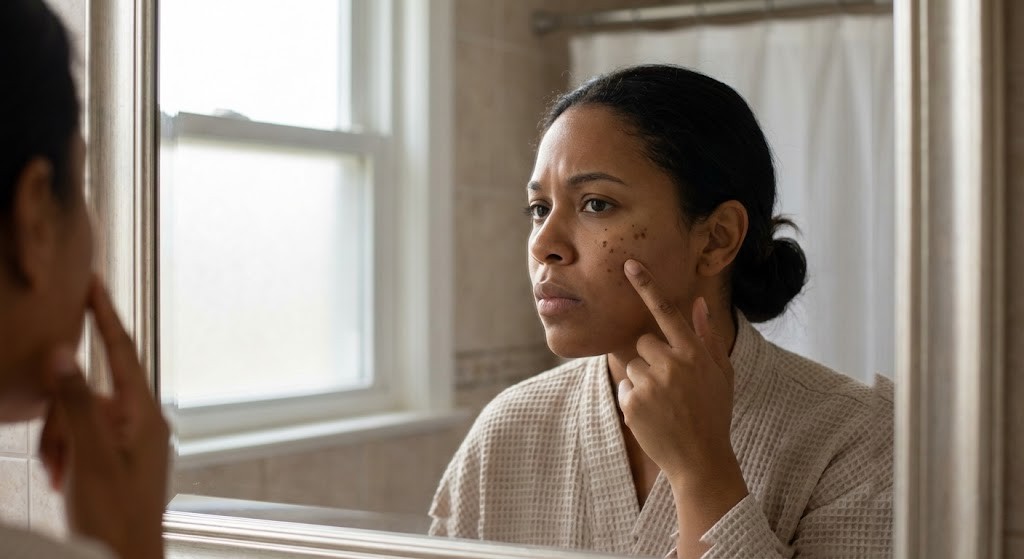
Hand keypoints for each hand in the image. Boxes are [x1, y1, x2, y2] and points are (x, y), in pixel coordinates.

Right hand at [38, 277, 168, 558]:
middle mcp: (141, 422)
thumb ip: (77, 402)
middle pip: (88, 392)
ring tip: (63, 476)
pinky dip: (66, 456)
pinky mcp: (118, 460)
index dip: (105, 316)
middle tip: (58, 458)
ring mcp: (130, 442)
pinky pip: (82, 441)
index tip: (94, 283)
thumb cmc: (118, 517)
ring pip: (79, 419)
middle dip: (61, 419)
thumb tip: (64, 354)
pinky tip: (65, 482)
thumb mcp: (90, 457)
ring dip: (61, 443)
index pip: (120, 351)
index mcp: (144, 413)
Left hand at [618, 259, 744, 494]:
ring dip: (643, 381)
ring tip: (664, 404)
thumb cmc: (713, 413)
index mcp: (695, 354)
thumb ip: (708, 337)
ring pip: (633, 365)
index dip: (647, 286)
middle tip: (671, 385)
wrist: (701, 460)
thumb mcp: (721, 374)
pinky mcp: (632, 402)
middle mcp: (672, 364)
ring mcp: (651, 384)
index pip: (667, 312)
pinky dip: (634, 401)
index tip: (630, 264)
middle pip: (645, 342)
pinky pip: (625, 388)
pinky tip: (654, 416)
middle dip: (653, 358)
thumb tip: (699, 302)